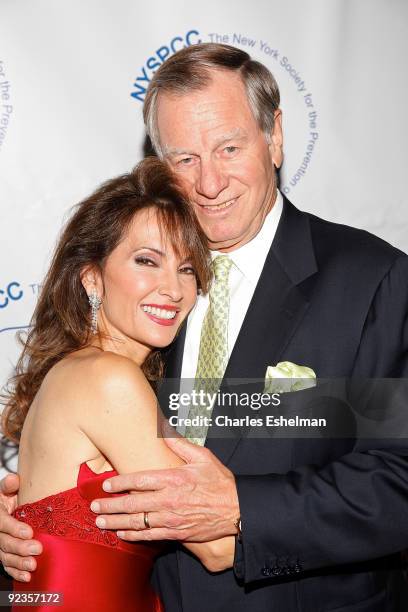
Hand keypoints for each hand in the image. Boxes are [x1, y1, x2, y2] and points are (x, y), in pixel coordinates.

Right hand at [0, 474, 41, 580]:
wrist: (6, 508)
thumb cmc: (10, 496)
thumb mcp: (8, 489)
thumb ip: (10, 485)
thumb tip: (13, 480)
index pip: (1, 523)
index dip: (14, 528)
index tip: (29, 532)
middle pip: (3, 543)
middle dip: (20, 548)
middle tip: (37, 549)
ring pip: (5, 556)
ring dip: (19, 563)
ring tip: (33, 565)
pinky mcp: (3, 554)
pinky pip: (7, 566)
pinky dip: (16, 572)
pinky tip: (27, 576)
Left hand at [91, 437, 239, 541]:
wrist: (237, 509)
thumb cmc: (219, 481)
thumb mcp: (203, 456)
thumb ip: (180, 444)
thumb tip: (164, 430)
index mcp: (174, 479)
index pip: (140, 480)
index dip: (120, 483)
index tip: (106, 485)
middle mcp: (169, 500)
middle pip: (133, 503)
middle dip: (110, 505)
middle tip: (94, 506)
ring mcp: (171, 519)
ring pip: (137, 522)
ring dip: (116, 522)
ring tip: (100, 521)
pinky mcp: (176, 533)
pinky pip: (150, 536)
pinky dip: (133, 536)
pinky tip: (121, 534)